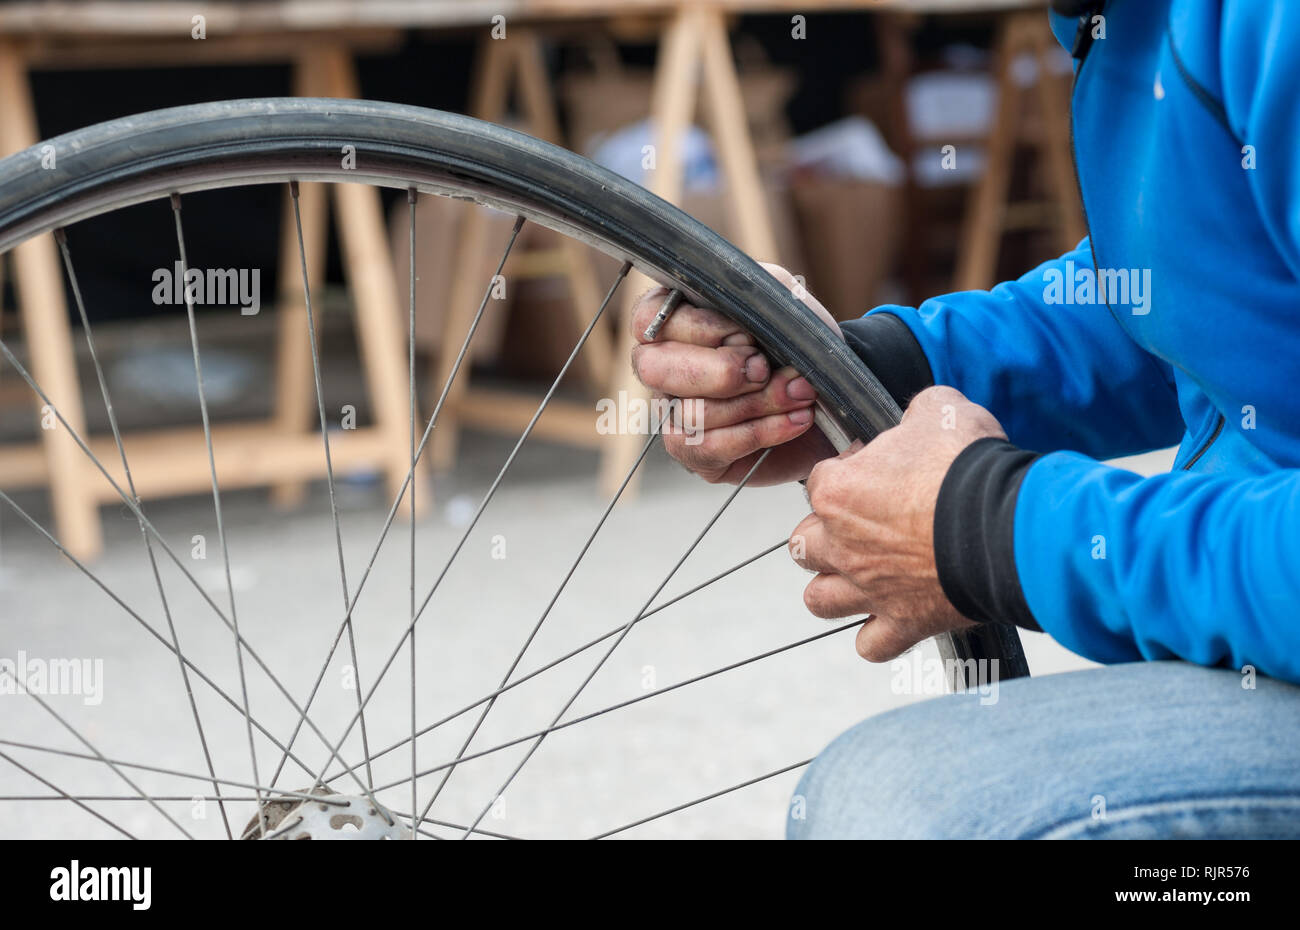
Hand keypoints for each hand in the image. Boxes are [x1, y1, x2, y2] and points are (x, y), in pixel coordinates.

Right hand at [629, 264, 839, 485]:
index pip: (649, 319)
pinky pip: (708, 447)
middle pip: (654, 369)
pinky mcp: (695, 452)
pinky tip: (795, 421)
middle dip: (721, 371)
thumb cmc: (797, 344)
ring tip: (800, 394)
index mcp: (673, 320)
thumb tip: (732, 306)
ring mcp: (673, 412)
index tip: (748, 335)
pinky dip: (760, 433)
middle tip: (765, 369)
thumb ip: (752, 292)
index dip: (700, 329)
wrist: (832, 395)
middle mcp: (662, 367)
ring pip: (691, 411)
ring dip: (756, 403)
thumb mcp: (780, 302)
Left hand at [789, 386, 1004, 660]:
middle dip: (825, 536)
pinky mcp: (902, 622)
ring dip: (836, 589)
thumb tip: (916, 418)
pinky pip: (871, 645)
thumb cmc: (969, 467)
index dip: (848, 473)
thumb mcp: (939, 410)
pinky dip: (879, 636)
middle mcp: (840, 544)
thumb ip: (914, 413)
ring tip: (863, 577)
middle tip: (861, 527)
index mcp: (838, 491)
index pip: (819, 481)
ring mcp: (867, 588)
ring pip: (819, 600)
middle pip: (804, 545)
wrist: (1007, 525)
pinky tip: (896, 618)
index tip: (877, 472)